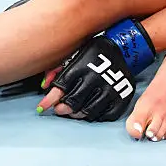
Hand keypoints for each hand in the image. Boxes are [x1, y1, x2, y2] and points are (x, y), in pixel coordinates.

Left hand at [37, 18, 156, 121]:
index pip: (62, 87)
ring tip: (74, 110)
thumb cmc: (94, 53)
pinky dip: (95, 115)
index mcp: (83, 65)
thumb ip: (56, 68)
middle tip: (60, 108)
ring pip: (88, 111)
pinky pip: (105, 115)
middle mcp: (97, 77)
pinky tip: (91, 109)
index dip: (50, 99)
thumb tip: (44, 85)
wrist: (123, 49)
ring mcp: (111, 89)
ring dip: (77, 114)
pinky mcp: (122, 98)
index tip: (43, 106)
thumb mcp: (74, 53)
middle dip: (63, 108)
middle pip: (73, 102)